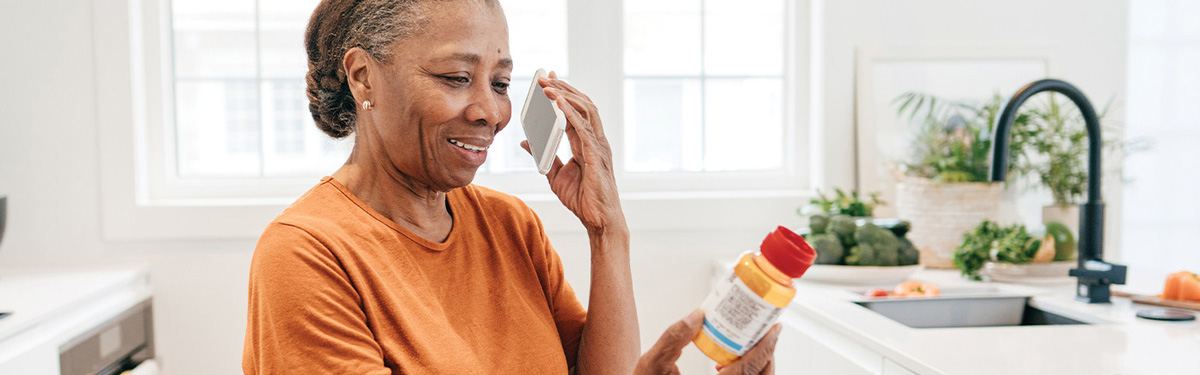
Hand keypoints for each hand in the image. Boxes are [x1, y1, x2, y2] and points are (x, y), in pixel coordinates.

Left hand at [520, 72, 624, 234]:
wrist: (598, 220)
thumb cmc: (583, 199)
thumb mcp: (555, 175)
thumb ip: (543, 156)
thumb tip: (525, 142)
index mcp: (586, 143)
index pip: (575, 111)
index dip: (563, 93)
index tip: (548, 80)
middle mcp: (595, 140)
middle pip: (582, 104)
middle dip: (563, 88)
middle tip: (545, 76)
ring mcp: (598, 146)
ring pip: (586, 110)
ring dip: (565, 95)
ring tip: (548, 86)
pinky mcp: (596, 155)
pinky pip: (584, 128)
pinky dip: (571, 113)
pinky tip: (558, 103)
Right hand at [634, 310, 780, 374]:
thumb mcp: (651, 366)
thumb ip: (672, 339)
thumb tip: (696, 316)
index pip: (748, 370)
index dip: (765, 347)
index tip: (774, 328)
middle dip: (766, 353)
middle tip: (765, 330)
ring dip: (756, 363)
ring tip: (749, 342)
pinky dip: (744, 373)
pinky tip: (729, 362)